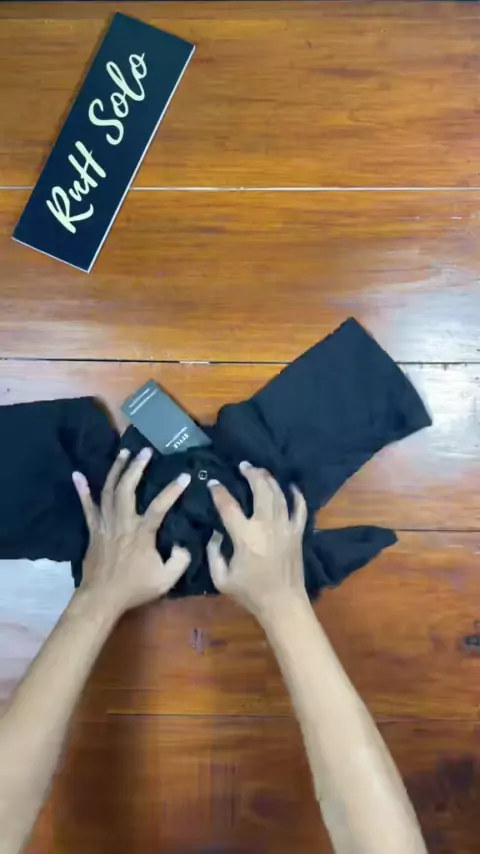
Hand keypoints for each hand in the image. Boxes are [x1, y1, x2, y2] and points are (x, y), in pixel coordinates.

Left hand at [72, 447, 190, 619]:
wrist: (102, 597)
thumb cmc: (135, 588)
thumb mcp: (166, 579)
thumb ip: (180, 560)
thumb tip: (183, 545)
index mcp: (142, 534)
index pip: (159, 506)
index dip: (173, 490)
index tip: (185, 475)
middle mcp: (123, 523)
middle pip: (127, 489)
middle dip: (136, 468)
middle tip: (145, 452)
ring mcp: (105, 524)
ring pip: (108, 492)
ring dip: (116, 470)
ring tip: (123, 453)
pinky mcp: (93, 530)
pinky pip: (87, 507)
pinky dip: (82, 491)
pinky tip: (78, 475)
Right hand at [207, 462, 307, 620]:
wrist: (283, 604)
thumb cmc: (250, 593)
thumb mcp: (221, 578)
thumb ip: (213, 552)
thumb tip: (214, 531)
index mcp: (245, 536)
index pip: (228, 505)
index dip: (219, 491)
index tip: (213, 483)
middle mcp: (266, 526)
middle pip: (261, 489)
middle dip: (251, 473)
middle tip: (244, 466)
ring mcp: (286, 527)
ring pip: (279, 494)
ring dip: (269, 479)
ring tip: (261, 471)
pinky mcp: (298, 532)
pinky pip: (300, 508)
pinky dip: (297, 494)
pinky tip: (291, 486)